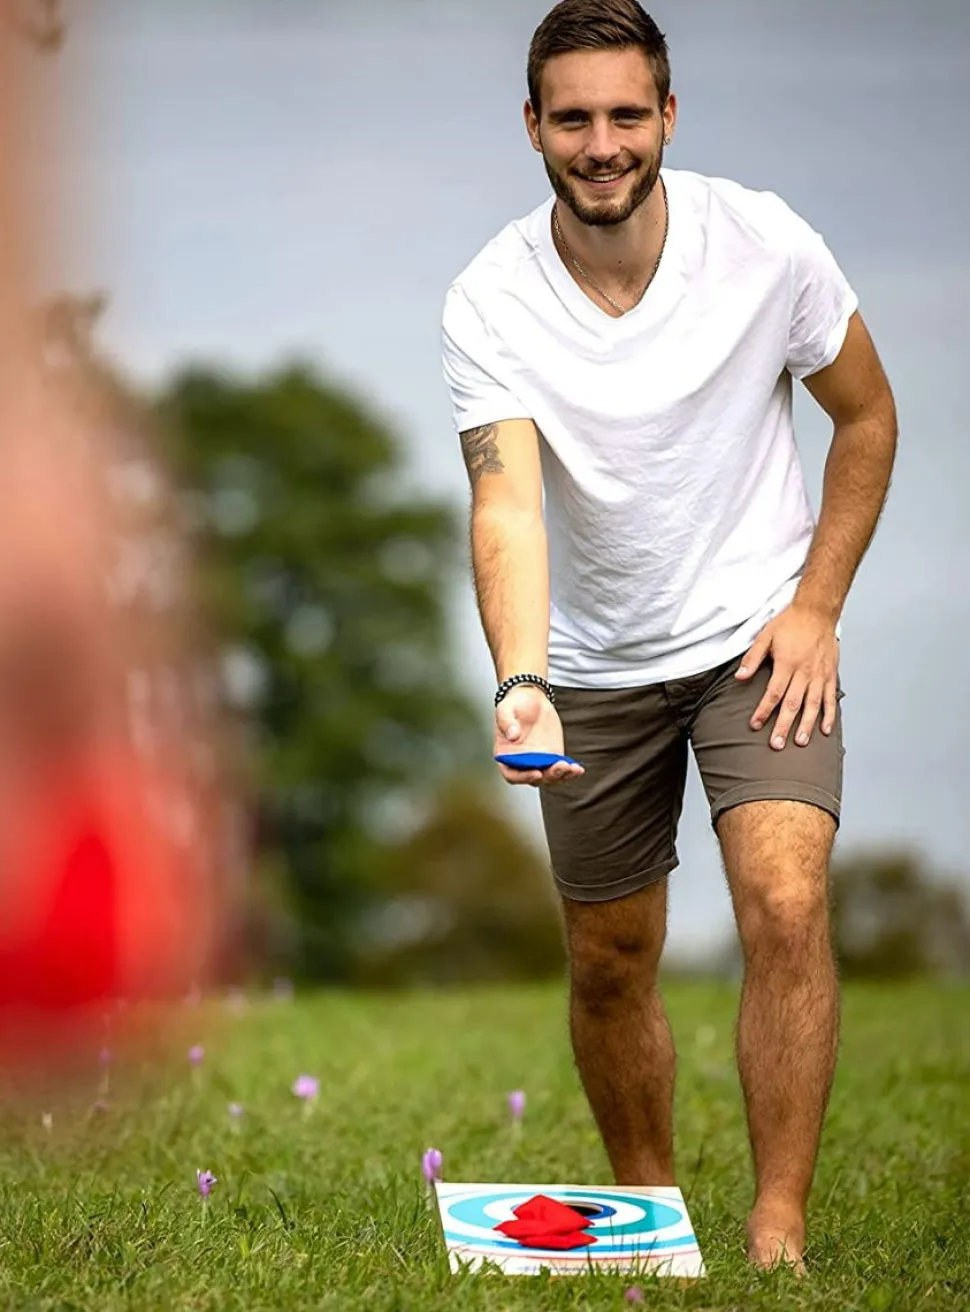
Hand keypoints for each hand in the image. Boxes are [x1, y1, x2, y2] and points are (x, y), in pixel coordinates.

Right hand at [493, 686, 584, 787]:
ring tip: (571, 768)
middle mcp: (522, 762)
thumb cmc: (515, 705)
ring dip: (561, 776)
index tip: (536, 773)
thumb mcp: (505, 708)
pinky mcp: (552, 756)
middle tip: (559, 767)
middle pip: (534, 779)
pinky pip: (561, 769)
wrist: (531, 699)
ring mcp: (538, 761)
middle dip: (548, 776)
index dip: (524, 777)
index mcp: (506, 756)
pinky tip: (577, 769)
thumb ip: (506, 721)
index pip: (512, 774)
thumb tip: (512, 735)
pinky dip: (570, 771)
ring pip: (549, 777)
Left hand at [735, 602, 838, 749]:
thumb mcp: (765, 636)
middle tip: (776, 744)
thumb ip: (752, 658)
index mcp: (787, 663)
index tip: (755, 725)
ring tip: (800, 742)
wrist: (817, 611)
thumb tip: (739, 677)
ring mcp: (819, 674)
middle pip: (793, 704)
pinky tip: (825, 729)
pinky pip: (830, 698)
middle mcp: (805, 672)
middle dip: (783, 725)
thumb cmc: (791, 623)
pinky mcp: (831, 674)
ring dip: (806, 725)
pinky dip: (829, 714)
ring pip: (813, 705)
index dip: (764, 710)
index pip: (774, 693)